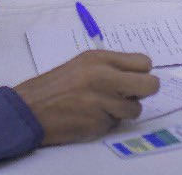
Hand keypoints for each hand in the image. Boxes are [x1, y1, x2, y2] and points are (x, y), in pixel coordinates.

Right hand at [14, 50, 159, 144]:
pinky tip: (91, 117)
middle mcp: (104, 76)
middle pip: (150, 85)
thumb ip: (110, 67)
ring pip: (135, 109)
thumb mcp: (83, 64)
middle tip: (131, 96)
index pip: (143, 62)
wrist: (31, 107)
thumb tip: (138, 76)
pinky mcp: (98, 121)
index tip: (134, 78)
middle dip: (145, 92)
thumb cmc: (56, 85)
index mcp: (100, 58)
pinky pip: (116, 123)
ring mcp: (102, 100)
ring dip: (123, 112)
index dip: (142, 73)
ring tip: (103, 107)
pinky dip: (107, 122)